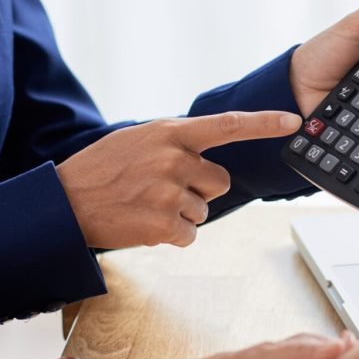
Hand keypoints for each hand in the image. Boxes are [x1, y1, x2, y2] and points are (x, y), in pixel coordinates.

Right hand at [55, 111, 300, 248]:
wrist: (64, 203)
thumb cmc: (102, 171)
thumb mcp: (137, 141)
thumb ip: (174, 144)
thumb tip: (205, 159)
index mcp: (170, 133)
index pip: (228, 125)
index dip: (264, 124)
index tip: (294, 123)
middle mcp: (174, 158)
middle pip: (220, 182)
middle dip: (199, 191)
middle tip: (162, 191)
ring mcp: (169, 191)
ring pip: (204, 211)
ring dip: (181, 215)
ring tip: (145, 206)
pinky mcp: (164, 223)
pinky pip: (190, 235)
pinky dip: (173, 236)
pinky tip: (145, 225)